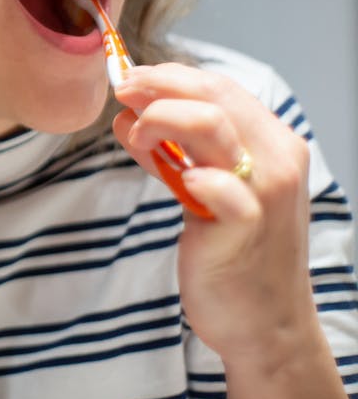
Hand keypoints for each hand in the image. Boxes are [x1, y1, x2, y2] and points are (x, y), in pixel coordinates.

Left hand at [112, 63, 344, 398]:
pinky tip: (175, 178)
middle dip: (157, 85)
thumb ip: (173, 152)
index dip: (169, 76)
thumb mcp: (202, 192)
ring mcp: (264, 192)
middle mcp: (277, 160)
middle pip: (213, 94)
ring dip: (160, 118)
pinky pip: (219, 185)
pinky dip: (189, 172)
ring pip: (212, 123)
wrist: (262, 322)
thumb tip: (126, 115)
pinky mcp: (244, 227)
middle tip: (121, 92)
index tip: (130, 80)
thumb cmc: (232, 253)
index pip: (220, 86)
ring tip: (134, 135)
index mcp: (274, 143)